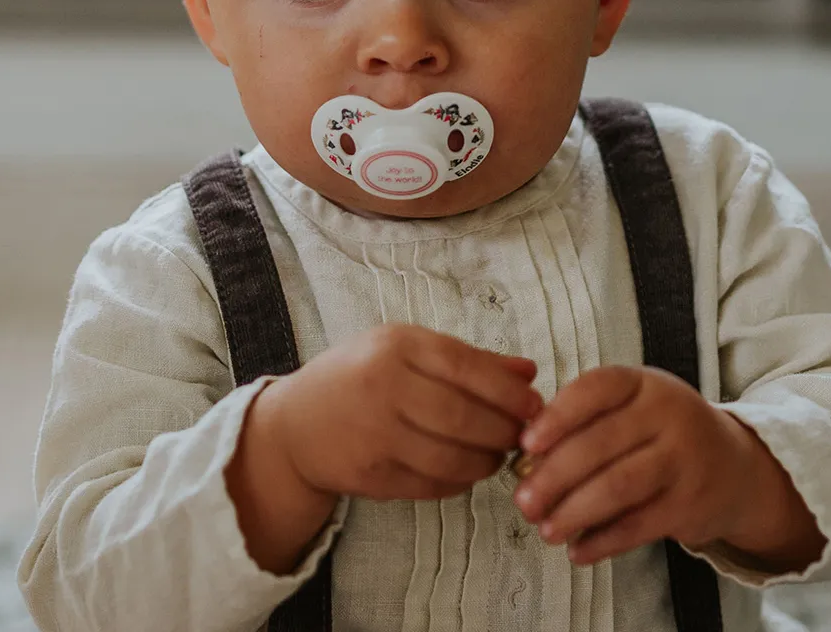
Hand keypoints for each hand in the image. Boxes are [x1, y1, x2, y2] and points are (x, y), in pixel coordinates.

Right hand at [268, 323, 542, 501]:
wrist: (295, 424)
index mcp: (396, 346)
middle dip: (504, 431)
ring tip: (496, 454)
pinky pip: (431, 485)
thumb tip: (528, 372)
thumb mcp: (407, 349)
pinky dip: (460, 482)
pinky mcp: (370, 476)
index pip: (465, 366)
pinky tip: (466, 470)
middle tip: (521, 436)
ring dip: (487, 461)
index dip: (507, 390)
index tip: (535, 405)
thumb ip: (468, 359)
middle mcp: (383, 387)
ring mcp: (374, 435)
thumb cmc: (361, 375)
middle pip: (462, 416)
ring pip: (450, 457)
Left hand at [513, 365, 821, 568]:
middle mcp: (667, 414)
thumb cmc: (659, 431)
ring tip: (546, 529)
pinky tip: (579, 550)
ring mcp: (683, 459)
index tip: (526, 444)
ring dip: (575, 512)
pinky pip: (639, 525)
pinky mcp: (692, 504)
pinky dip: (603, 541)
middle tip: (524, 501)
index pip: (596, 389)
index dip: (558, 415)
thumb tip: (527, 458)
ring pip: (619, 486)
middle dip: (555, 476)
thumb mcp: (631, 406)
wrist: (734, 465)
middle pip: (601, 444)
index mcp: (642, 383)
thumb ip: (585, 421)